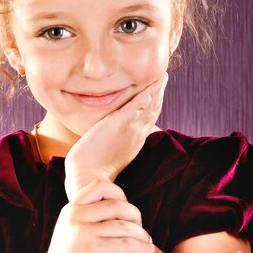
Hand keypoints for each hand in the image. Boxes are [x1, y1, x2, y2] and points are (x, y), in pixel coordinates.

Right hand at [37, 179, 154, 252]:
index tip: (125, 208)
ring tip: (147, 240)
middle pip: (116, 204)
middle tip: (139, 226)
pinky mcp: (94, 250)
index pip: (99, 185)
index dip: (118, 192)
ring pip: (124, 225)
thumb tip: (114, 204)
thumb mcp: (69, 229)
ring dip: (141, 233)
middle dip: (134, 214)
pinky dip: (141, 246)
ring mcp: (84, 233)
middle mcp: (76, 216)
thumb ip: (85, 216)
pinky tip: (148, 250)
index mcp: (71, 208)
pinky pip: (126, 244)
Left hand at [64, 73, 167, 199]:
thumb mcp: (109, 152)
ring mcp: (131, 129)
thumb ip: (114, 141)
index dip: (155, 105)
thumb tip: (110, 135)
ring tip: (163, 76)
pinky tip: (154, 82)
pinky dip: (148, 92)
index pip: (149, 119)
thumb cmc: (92, 167)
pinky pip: (139, 104)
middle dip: (160, 94)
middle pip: (154, 111)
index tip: (158, 93)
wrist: (87, 177)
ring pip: (150, 105)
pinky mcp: (121, 123)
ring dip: (157, 89)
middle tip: (164, 78)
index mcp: (135, 142)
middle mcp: (138, 135)